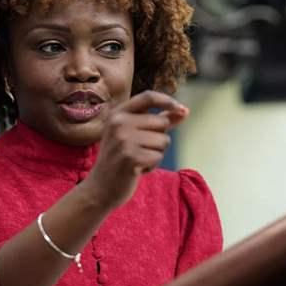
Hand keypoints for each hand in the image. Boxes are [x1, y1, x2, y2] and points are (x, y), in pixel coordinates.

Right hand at [83, 90, 188, 209]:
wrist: (100, 188)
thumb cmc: (121, 158)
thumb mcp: (136, 134)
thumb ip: (160, 120)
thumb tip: (185, 111)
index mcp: (118, 113)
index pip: (148, 97)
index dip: (167, 101)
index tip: (181, 109)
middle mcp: (119, 122)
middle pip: (162, 122)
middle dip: (159, 138)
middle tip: (139, 150)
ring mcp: (123, 139)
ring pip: (163, 140)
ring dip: (156, 153)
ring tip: (137, 160)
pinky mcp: (130, 157)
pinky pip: (158, 156)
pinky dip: (152, 165)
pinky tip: (136, 170)